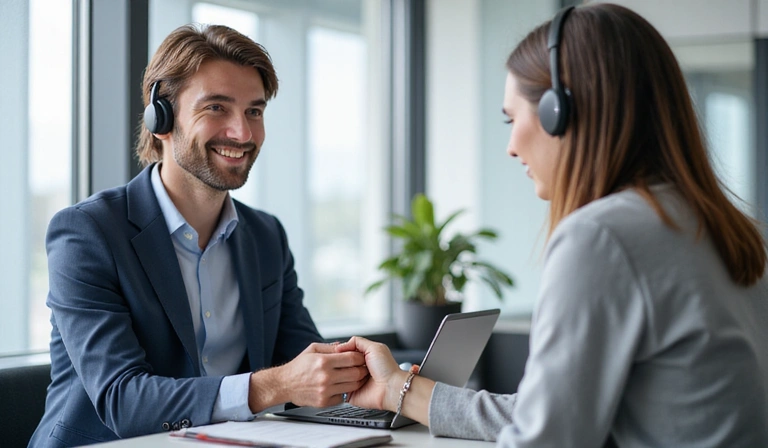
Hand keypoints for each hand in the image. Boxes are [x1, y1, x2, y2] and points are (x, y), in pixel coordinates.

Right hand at [249, 342, 367, 410]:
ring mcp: (325, 390)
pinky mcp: (324, 402)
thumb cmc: (298, 367)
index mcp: (323, 361)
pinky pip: (342, 397)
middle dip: (362, 369)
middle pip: (355, 373)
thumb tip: (345, 345)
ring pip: (352, 386)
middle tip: (363, 368)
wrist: (284, 384)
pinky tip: (340, 387)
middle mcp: (325, 376)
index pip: (352, 358)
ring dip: (356, 382)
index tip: (361, 357)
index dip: (360, 357)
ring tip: (353, 377)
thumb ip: (330, 347)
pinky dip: (343, 392)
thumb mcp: (312, 349)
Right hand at [335, 337, 408, 411]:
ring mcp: (352, 382)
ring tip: (355, 374)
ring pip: (337, 376)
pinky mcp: (350, 394)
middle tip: (353, 364)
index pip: (344, 353)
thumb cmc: (387, 369)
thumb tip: (341, 345)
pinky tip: (348, 382)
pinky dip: (341, 385)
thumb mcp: (374, 347)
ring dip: (344, 374)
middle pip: (339, 364)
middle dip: (343, 363)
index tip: (339, 352)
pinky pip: (338, 389)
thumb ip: (357, 342)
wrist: (391, 388)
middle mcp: (356, 370)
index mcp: (362, 358)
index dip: (342, 352)